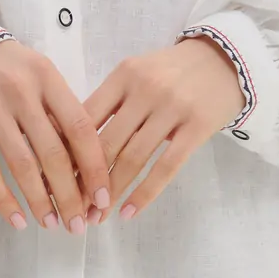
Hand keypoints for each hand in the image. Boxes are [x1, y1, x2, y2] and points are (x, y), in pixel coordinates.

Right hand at [0, 37, 114, 232]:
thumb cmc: (11, 71)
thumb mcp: (42, 78)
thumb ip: (61, 114)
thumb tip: (86, 169)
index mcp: (47, 78)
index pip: (79, 128)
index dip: (94, 167)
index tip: (103, 198)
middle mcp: (20, 92)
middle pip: (53, 153)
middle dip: (70, 194)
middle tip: (79, 223)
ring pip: (22, 165)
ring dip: (40, 201)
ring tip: (53, 224)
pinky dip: (3, 199)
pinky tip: (18, 220)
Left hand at [84, 37, 246, 218]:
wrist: (225, 60)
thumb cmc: (173, 72)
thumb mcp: (137, 75)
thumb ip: (110, 103)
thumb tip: (71, 146)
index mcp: (123, 75)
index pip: (86, 119)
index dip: (67, 153)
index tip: (53, 180)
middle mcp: (144, 90)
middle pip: (106, 143)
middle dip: (85, 180)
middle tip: (72, 208)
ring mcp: (172, 108)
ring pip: (133, 158)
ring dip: (111, 192)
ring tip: (97, 217)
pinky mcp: (196, 127)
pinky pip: (166, 166)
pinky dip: (145, 193)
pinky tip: (129, 212)